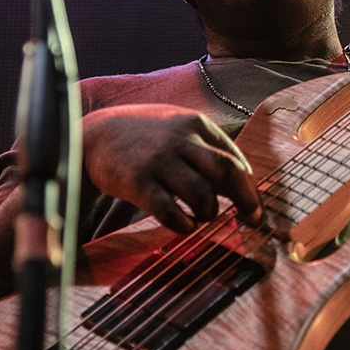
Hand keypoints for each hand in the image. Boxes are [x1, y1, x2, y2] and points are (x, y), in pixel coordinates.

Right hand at [81, 103, 261, 232]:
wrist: (94, 135)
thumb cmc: (146, 136)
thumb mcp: (178, 127)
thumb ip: (208, 149)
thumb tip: (242, 183)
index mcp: (195, 123)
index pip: (235, 157)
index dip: (250, 186)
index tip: (254, 206)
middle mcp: (180, 139)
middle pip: (228, 171)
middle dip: (246, 199)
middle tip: (251, 219)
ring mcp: (159, 161)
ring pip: (202, 194)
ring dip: (209, 213)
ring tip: (203, 216)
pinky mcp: (138, 183)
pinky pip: (171, 212)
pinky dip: (184, 225)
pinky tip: (184, 225)